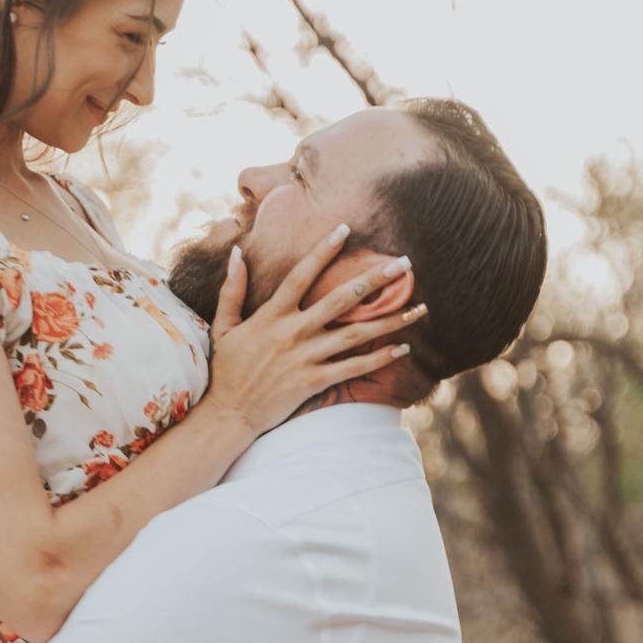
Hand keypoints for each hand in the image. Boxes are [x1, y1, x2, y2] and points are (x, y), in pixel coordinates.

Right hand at [207, 226, 427, 435]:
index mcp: (271, 314)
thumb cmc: (227, 369)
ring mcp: (306, 357)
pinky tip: (403, 348)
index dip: (323, 250)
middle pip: (342, 299)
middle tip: (405, 263)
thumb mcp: (223, 326)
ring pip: (356, 334)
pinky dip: (380, 359)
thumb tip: (238, 254)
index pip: (302, 274)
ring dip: (390, 320)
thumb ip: (232, 290)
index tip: (346, 228)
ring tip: (419, 308)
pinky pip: (354, 368)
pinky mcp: (315, 381)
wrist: (229, 413)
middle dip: (376, 279)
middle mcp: (293, 332)